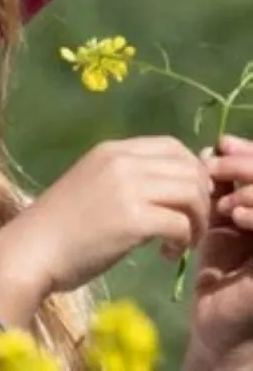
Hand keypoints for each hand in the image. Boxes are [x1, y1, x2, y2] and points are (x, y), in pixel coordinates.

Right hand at [9, 136, 211, 294]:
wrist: (32, 248)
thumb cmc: (60, 224)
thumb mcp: (94, 185)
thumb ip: (129, 178)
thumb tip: (172, 187)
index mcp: (111, 150)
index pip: (172, 145)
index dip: (191, 171)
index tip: (185, 200)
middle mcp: (120, 160)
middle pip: (188, 167)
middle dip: (201, 198)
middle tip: (189, 224)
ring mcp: (126, 187)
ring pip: (191, 192)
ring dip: (197, 220)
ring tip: (181, 240)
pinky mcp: (132, 218)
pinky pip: (181, 223)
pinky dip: (183, 241)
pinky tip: (165, 253)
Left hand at [184, 135, 252, 367]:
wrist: (215, 319)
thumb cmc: (215, 268)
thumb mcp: (216, 218)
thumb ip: (220, 186)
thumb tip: (215, 147)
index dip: (250, 152)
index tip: (222, 144)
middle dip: (249, 165)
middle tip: (218, 163)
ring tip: (224, 195)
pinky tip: (235, 215)